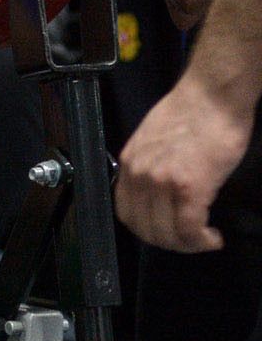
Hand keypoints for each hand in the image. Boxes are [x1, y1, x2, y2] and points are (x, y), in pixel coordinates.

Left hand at [116, 73, 254, 252]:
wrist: (213, 95)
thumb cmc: (192, 112)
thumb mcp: (154, 140)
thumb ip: (150, 166)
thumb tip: (157, 192)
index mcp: (130, 164)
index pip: (126, 213)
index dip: (147, 231)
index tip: (167, 234)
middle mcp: (140, 176)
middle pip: (145, 229)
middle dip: (169, 243)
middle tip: (190, 242)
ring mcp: (162, 182)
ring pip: (167, 233)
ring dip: (187, 245)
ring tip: (204, 241)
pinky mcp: (190, 186)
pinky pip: (189, 228)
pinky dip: (201, 240)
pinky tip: (213, 237)